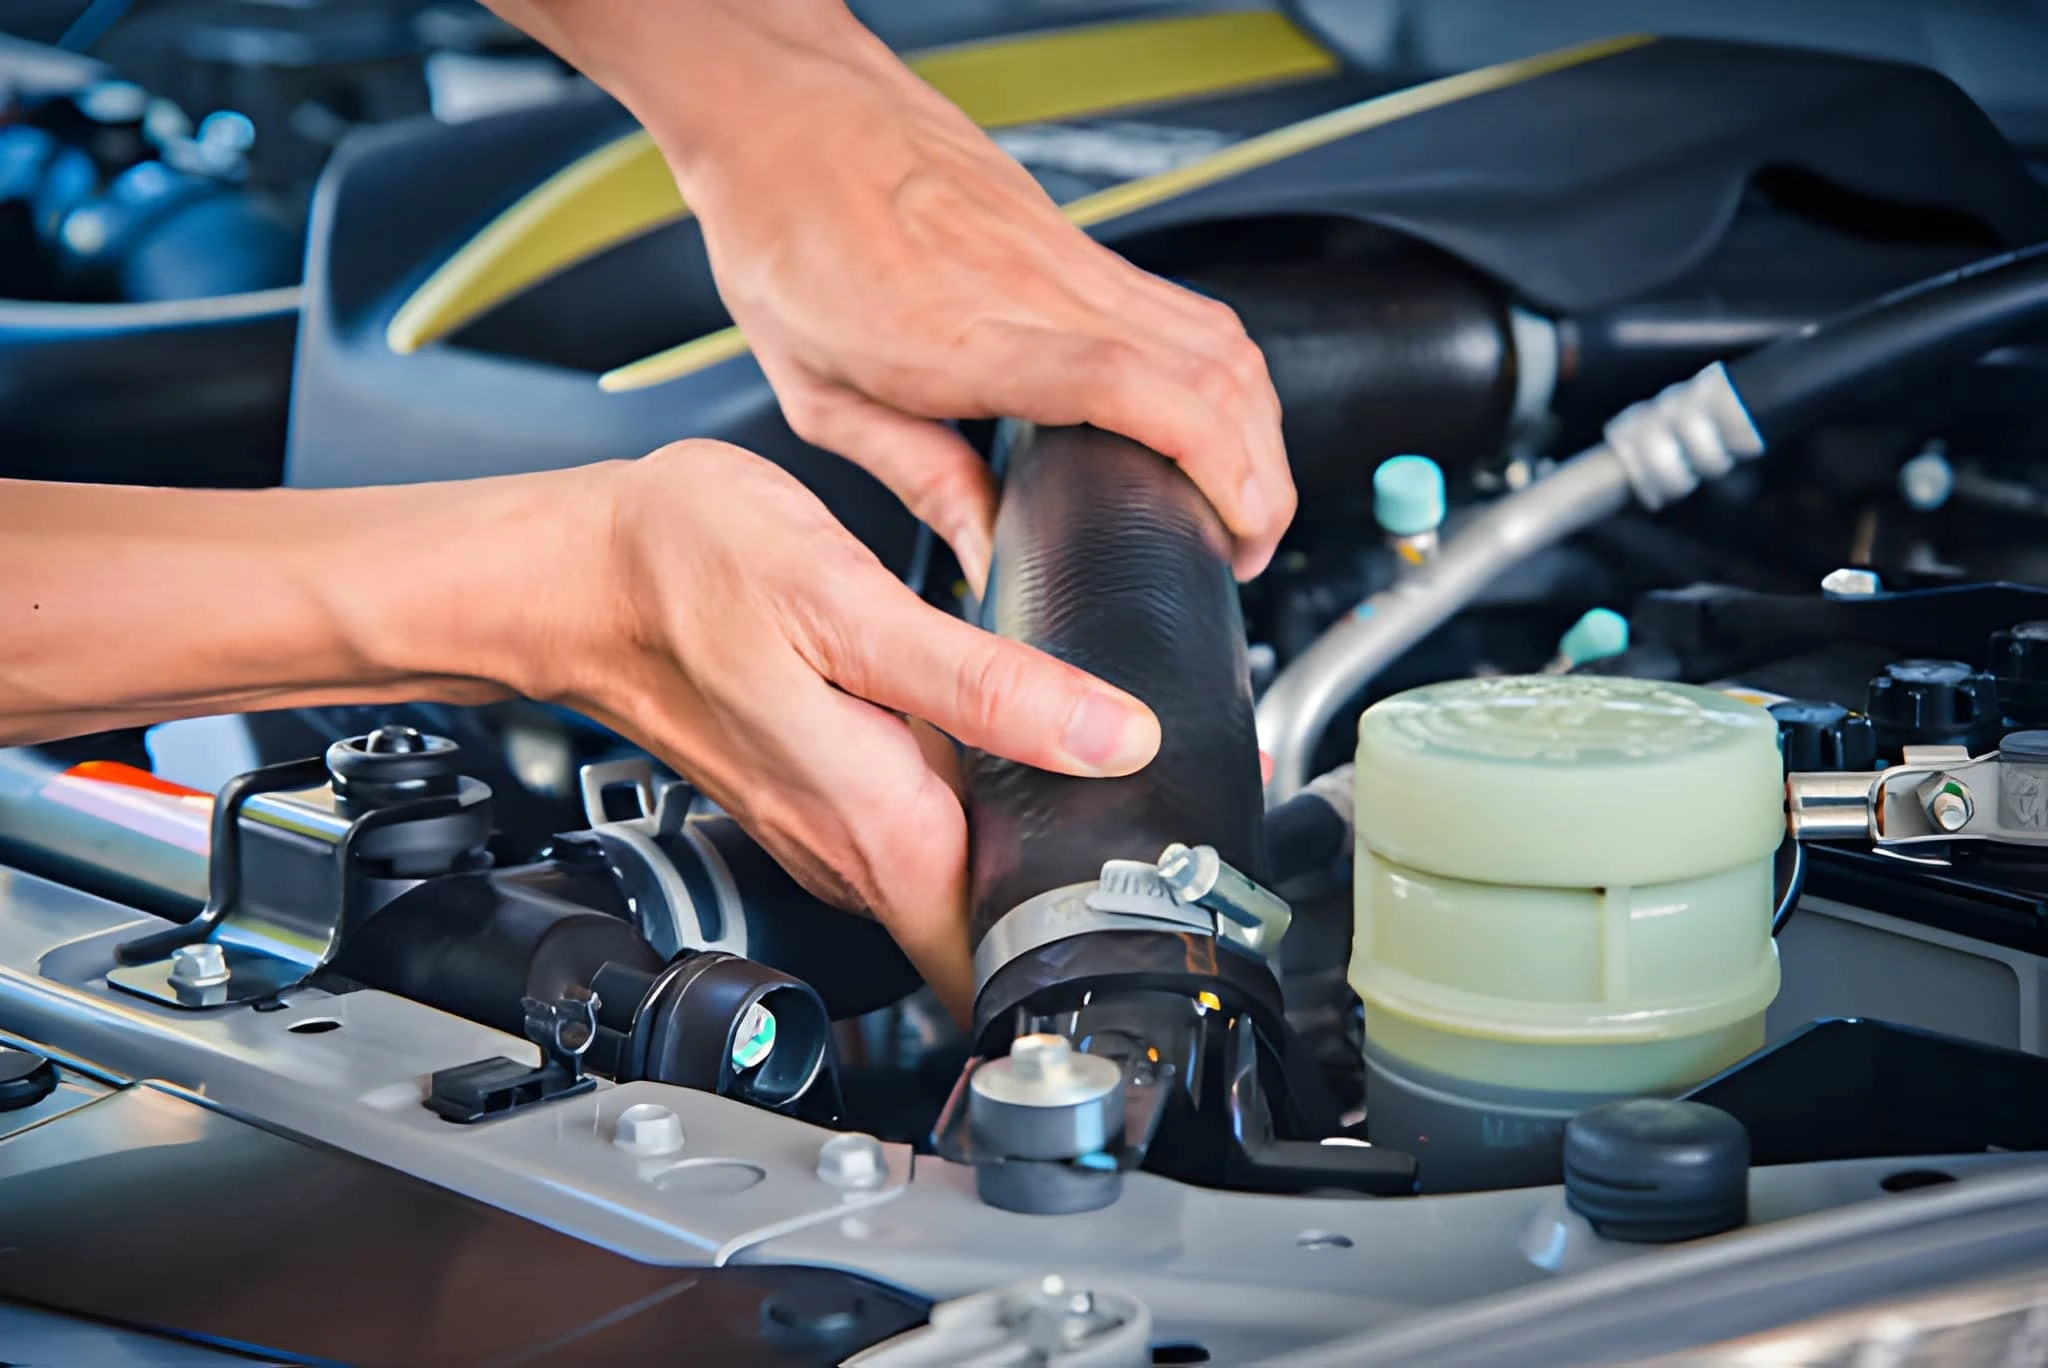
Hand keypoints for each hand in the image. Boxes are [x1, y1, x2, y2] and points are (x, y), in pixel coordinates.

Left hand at [492, 0, 1295, 586]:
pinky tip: (1211, 420)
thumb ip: (919, 481)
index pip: (1128, 385)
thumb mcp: (820, 397)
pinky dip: (1222, 375)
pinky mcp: (1078, 242)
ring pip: (1216, 335)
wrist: (786, 116)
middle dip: (1261, 468)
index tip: (1242, 522)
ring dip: (1256, 423)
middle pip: (1209, 367)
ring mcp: (1067, 258)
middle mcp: (1035, 288)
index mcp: (963, 336)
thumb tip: (989, 558)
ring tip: (1245, 497)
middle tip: (1248, 541)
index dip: (1212, 455)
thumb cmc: (787, 239)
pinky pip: (1185, 309)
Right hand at [533, 442, 1161, 1016]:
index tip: (1153, 937)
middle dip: (1070, 915)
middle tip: (1161, 863)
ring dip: (1023, 870)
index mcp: (879, 821)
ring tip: (1109, 816)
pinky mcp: (811, 792)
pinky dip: (970, 824)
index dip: (1076, 965)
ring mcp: (824, 827)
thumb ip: (986, 687)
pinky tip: (1008, 766)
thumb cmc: (689, 573)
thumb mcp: (853, 608)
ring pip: (948, 888)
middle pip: (981, 931)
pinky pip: (912, 840)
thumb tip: (1113, 739)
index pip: (990, 961)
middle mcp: (850, 848)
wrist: (576, 570)